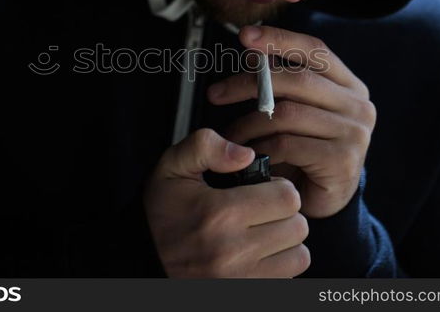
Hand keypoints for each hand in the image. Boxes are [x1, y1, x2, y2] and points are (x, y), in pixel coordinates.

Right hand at [144, 128, 309, 277]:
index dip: (278, 187)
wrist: (141, 257)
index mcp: (219, 213)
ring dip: (285, 241)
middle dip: (284, 213)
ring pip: (299, 255)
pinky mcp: (243, 293)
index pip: (287, 197)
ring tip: (261, 231)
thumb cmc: (159, 212)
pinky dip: (278, 265)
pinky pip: (287, 279)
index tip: (263, 188)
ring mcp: (239, 279)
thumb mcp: (172, 166)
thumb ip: (206, 146)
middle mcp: (232, 250)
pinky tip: (256, 253)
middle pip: (298, 226)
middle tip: (261, 210)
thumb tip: (245, 154)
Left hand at [207, 26, 376, 218]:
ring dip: (248, 123)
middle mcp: (358, 105)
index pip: (315, 50)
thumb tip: (251, 50)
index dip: (279, 40)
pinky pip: (287, 145)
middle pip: (297, 80)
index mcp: (348, 85)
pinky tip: (248, 155)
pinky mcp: (343, 161)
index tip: (246, 36)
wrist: (319, 202)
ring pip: (287, 114)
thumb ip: (278, 82)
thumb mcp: (292, 111)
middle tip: (216, 93)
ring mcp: (354, 133)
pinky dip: (259, 148)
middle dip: (249, 83)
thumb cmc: (303, 153)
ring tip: (230, 135)